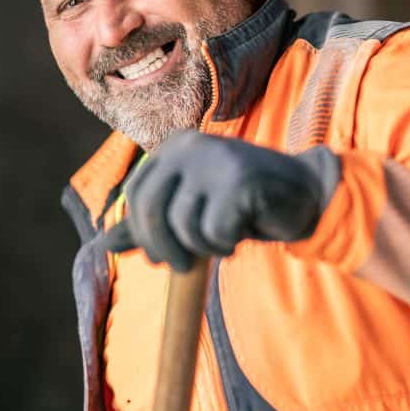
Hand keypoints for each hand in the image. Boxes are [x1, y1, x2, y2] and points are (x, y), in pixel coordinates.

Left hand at [96, 130, 339, 270]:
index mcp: (174, 145)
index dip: (141, 232)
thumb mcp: (192, 209)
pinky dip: (227, 244)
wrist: (305, 195)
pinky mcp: (238, 180)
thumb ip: (152, 222)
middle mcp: (190, 144)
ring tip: (226, 238)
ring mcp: (214, 159)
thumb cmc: (245, 204)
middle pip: (150, 210)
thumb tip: (104, 244)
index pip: (135, 194)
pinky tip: (244, 230)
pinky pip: (214, 232)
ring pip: (183, 226)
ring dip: (204, 247)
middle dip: (163, 248)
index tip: (159, 256)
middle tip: (185, 265)